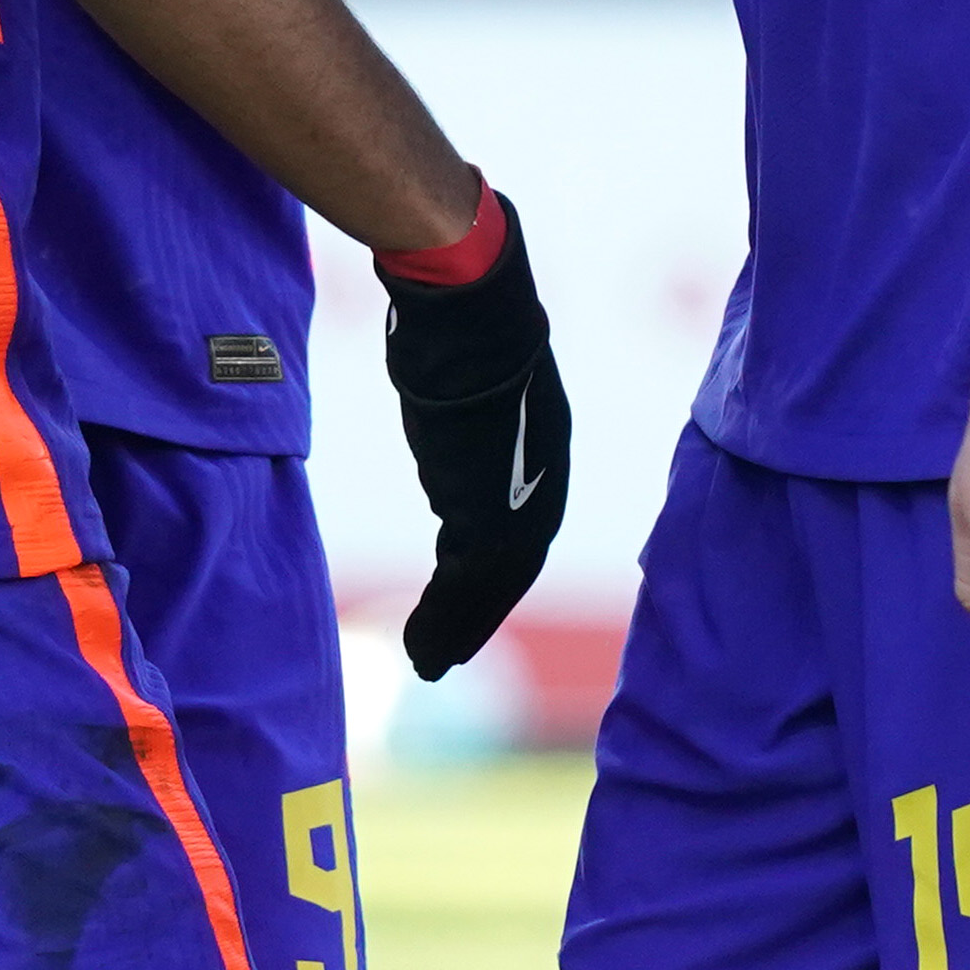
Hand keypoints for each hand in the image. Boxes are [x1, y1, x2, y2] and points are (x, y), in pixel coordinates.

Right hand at [379, 188, 570, 679]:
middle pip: (516, 562)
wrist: (466, 307)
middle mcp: (543, 476)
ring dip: (461, 627)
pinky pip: (466, 584)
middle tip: (451, 654)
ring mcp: (516, 496)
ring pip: (492, 584)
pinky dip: (444, 621)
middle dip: (483, 611)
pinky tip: (422, 648)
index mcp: (547, 442)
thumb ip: (468, 390)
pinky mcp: (484, 510)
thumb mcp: (474, 362)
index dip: (500, 569)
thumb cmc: (461, 314)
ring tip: (431, 662)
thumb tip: (438, 355)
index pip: (527, 521)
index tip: (473, 596)